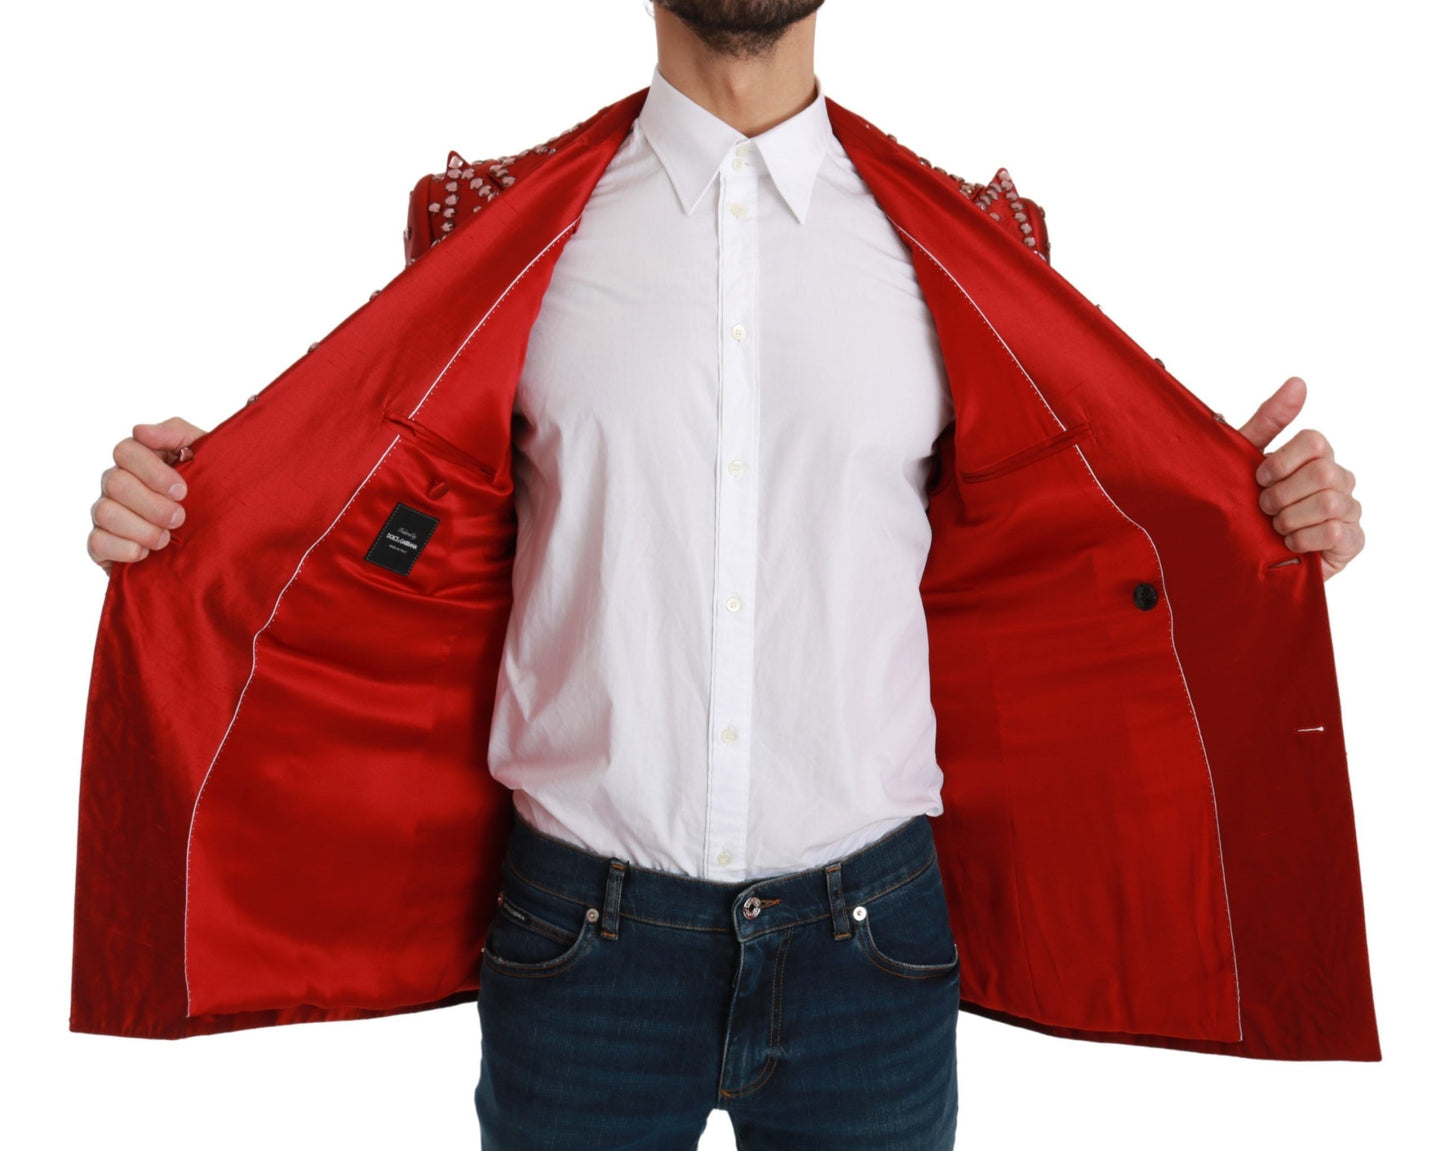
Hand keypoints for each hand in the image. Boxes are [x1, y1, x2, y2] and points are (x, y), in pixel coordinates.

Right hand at [88, 417, 208, 573]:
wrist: (220, 540)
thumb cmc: (211, 492)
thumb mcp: (205, 456)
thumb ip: (177, 434)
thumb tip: (141, 431)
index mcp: (140, 461)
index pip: (126, 451)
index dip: (152, 471)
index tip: (181, 491)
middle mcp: (118, 484)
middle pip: (116, 483)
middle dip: (152, 504)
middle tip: (179, 519)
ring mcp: (107, 514)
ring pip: (105, 512)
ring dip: (141, 528)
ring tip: (166, 539)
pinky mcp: (103, 545)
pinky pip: (97, 543)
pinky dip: (124, 549)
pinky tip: (146, 554)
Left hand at [1234, 376, 1363, 580]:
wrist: (1241, 554)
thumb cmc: (1245, 502)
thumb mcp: (1245, 459)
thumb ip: (1269, 420)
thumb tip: (1298, 381)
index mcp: (1315, 456)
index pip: (1314, 441)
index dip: (1282, 461)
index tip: (1258, 478)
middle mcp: (1338, 478)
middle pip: (1322, 473)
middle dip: (1282, 495)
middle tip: (1264, 507)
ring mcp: (1349, 509)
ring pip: (1329, 504)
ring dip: (1290, 519)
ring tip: (1274, 527)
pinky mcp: (1352, 540)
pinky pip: (1336, 533)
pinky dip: (1304, 540)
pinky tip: (1290, 544)